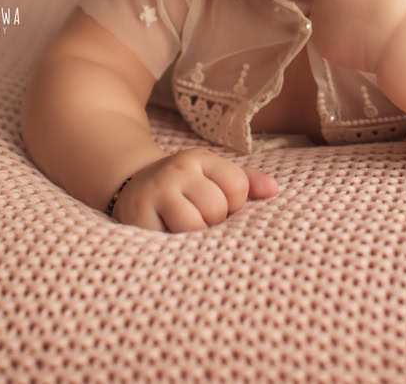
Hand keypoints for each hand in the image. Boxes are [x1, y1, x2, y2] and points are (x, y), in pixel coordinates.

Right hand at [110, 148, 277, 232]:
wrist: (132, 186)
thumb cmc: (185, 187)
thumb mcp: (213, 176)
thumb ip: (246, 182)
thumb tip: (273, 190)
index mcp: (199, 159)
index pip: (237, 184)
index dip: (235, 203)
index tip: (221, 206)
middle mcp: (176, 171)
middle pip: (216, 208)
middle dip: (213, 222)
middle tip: (199, 220)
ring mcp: (155, 193)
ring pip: (193, 225)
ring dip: (194, 237)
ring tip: (185, 230)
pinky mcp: (136, 217)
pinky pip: (167, 241)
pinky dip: (173, 246)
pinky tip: (169, 237)